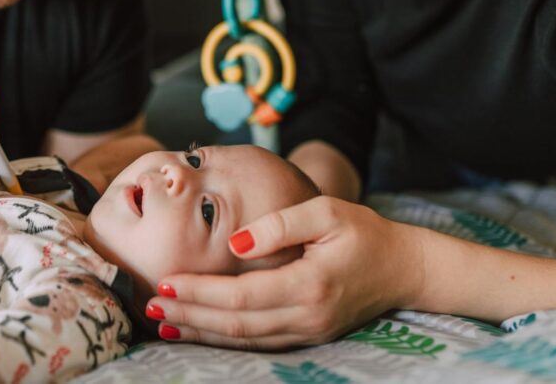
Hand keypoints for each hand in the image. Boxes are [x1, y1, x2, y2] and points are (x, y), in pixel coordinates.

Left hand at [145, 196, 424, 348]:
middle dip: (189, 315)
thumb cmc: (363, 232)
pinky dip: (223, 338)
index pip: (242, 295)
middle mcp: (308, 316)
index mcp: (310, 284)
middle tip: (150, 303)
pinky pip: (258, 343)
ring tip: (162, 321)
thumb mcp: (325, 212)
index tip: (166, 280)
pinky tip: (198, 330)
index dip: (200, 292)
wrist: (405, 267)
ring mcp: (309, 332)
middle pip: (236, 324)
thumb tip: (233, 242)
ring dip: (200, 331)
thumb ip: (278, 226)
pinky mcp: (308, 336)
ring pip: (244, 340)